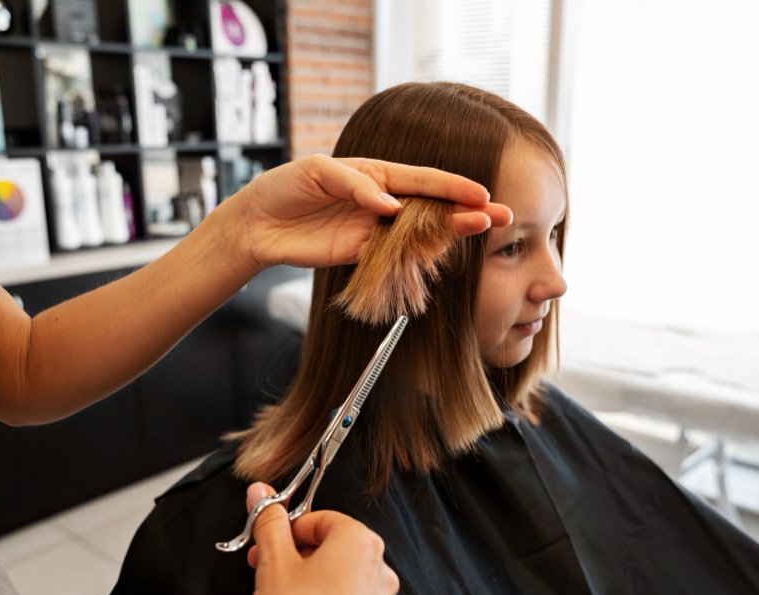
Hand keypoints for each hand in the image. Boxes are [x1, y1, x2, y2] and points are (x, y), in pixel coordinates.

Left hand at [217, 154, 512, 272]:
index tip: (481, 194)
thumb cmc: (284, 187)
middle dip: (468, 211)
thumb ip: (356, 185)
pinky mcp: (363, 255)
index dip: (454, 186)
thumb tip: (391, 207)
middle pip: (433, 207)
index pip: (423, 180)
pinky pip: (398, 256)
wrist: (256, 225)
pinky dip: (421, 257)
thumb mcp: (317, 172)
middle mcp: (382, 201)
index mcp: (376, 174)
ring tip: (484, 231)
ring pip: (422, 233)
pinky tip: (445, 255)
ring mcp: (375, 230)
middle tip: (502, 217)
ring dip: (453, 234)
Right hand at [246, 483, 398, 594]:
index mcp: (361, 544)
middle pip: (333, 544)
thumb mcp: (273, 562)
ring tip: (277, 588)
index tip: (271, 536)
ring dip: (307, 574)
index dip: (291, 526)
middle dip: (295, 550)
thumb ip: (268, 521)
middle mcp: (379, 571)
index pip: (324, 518)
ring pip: (339, 574)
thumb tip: (261, 494)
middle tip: (266, 560)